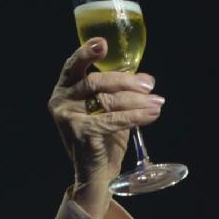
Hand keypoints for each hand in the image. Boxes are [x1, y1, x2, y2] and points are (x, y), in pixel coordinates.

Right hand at [49, 40, 162, 203]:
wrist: (96, 175)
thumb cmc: (103, 139)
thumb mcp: (108, 109)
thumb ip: (118, 91)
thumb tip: (147, 80)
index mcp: (64, 89)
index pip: (74, 65)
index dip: (87, 52)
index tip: (103, 44)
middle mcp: (61, 100)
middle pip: (95, 81)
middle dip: (126, 81)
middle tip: (149, 85)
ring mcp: (67, 117)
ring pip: (107, 100)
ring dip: (137, 100)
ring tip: (157, 102)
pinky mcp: (80, 133)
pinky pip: (113, 120)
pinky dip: (136, 116)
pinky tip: (151, 115)